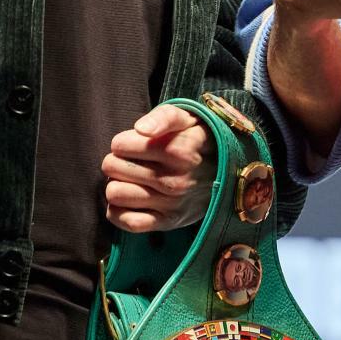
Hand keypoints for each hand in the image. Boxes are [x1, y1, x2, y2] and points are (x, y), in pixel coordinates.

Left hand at [103, 104, 216, 233]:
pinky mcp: (168, 222)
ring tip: (132, 180)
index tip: (136, 143)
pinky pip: (128, 222)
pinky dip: (119, 212)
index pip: (119, 145)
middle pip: (112, 168)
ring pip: (115, 194)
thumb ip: (163, 117)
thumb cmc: (198, 140)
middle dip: (118, 161)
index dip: (123, 142)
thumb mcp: (187, 118)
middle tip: (133, 162)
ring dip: (117, 185)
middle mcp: (174, 180)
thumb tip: (141, 129)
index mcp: (177, 150)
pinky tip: (128, 200)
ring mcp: (171, 204)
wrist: (228, 172)